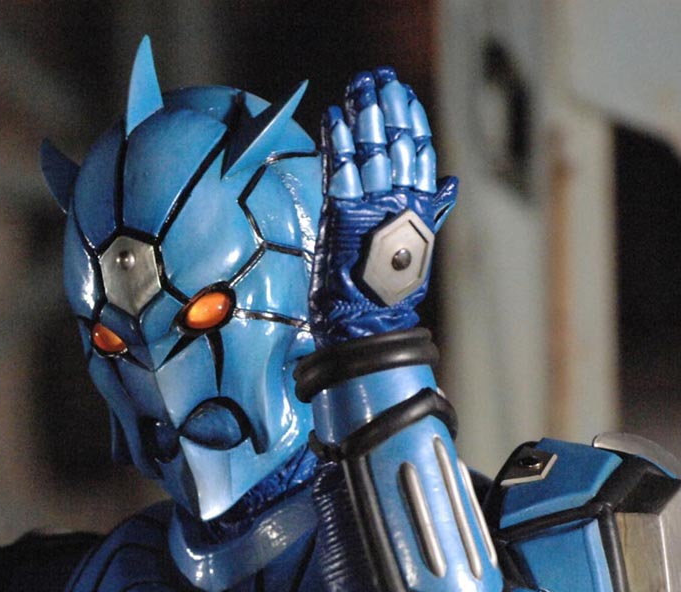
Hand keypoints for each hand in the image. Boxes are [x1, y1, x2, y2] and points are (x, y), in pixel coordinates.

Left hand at [309, 67, 458, 345]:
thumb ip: (431, 210)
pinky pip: (340, 171)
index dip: (411, 119)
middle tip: (377, 80)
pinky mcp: (343, 216)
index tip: (402, 92)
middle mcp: (399, 204)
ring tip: (357, 90)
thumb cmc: (388, 289)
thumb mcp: (418, 248)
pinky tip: (332, 118)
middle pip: (395, 145)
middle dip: (386, 108)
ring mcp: (371, 208)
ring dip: (363, 117)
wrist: (365, 320)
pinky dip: (336, 143)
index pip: (419, 153)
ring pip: (370, 151)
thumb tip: (449, 184)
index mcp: (420, 208)